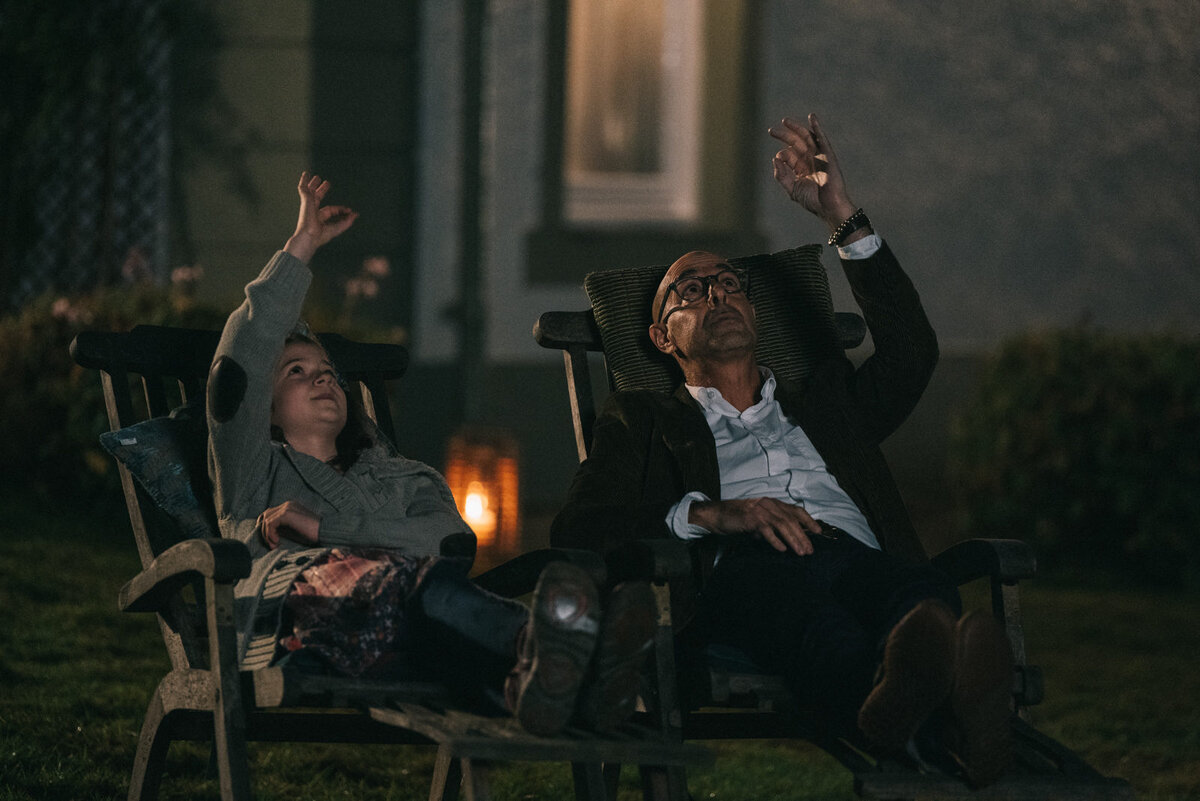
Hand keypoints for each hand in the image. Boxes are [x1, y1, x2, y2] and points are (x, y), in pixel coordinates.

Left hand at [257, 501, 320, 548]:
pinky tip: (278, 542)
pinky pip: (270, 523)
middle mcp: (287, 504)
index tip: (271, 542)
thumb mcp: (293, 531)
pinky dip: (270, 534)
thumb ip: (282, 529)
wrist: (326, 532)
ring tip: (275, 545)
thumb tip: (268, 534)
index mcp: (290, 507)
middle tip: (272, 545)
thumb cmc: (313, 534)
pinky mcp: (287, 513)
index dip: (266, 528)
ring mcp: (287, 508)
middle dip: (264, 531)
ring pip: (266, 519)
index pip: (270, 514)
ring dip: (267, 534)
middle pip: (266, 515)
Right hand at [283, 172, 358, 263]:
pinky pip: (303, 188)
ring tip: (317, 177)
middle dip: (323, 190)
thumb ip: (347, 222)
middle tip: (327, 183)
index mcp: (320, 219)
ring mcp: (308, 204)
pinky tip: (305, 174)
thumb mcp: (337, 228)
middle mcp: (313, 211)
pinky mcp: (306, 199)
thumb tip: (355, 215)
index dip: (341, 209)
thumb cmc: (321, 235)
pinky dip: (304, 180)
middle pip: (319, 198)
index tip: (350, 210)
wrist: (309, 236)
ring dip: (313, 184)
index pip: (331, 210)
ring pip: (310, 191)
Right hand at [689, 497, 819, 555]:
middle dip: (803, 536)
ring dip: (793, 540)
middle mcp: (768, 504)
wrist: (717, 514)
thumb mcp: (759, 519)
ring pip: (782, 525)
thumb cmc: (738, 518)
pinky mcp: (751, 519)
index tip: (818, 532)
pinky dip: (776, 541)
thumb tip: (789, 539)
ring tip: (800, 552)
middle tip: (810, 550)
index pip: (796, 510)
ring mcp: (760, 511)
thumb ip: (772, 525)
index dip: (809, 520)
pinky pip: (767, 531)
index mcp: (772, 503)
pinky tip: (782, 550)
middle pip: (791, 520)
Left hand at [769, 113, 856, 232]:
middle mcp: (810, 160)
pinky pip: (822, 139)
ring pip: (806, 138)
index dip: (782, 155)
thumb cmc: (813, 201)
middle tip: (770, 131)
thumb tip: (775, 158)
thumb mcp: (792, 189)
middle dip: (783, 136)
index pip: (789, 155)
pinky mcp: (828, 155)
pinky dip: (817, 127)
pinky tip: (812, 117)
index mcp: (801, 168)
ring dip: (796, 128)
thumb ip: (782, 175)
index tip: (780, 158)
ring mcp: (819, 156)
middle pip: (796, 143)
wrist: (828, 207)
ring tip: (785, 121)